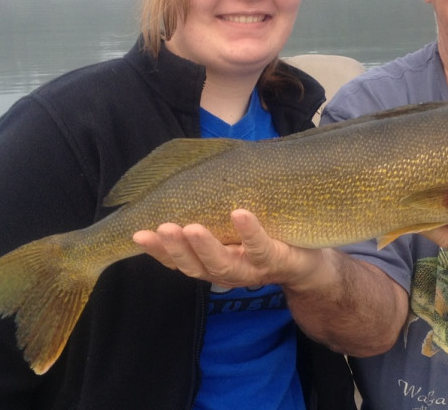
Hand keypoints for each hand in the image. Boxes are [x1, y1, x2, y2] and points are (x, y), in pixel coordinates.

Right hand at [132, 210, 322, 288]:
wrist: (310, 264)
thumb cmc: (264, 240)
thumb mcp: (232, 230)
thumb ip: (209, 212)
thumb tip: (176, 176)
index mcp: (211, 263)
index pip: (178, 260)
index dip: (157, 251)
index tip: (137, 234)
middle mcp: (228, 271)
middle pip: (195, 266)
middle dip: (176, 249)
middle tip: (162, 228)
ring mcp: (252, 268)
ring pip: (223, 265)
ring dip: (206, 246)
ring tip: (192, 227)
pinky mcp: (277, 260)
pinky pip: (261, 247)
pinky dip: (250, 232)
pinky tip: (240, 214)